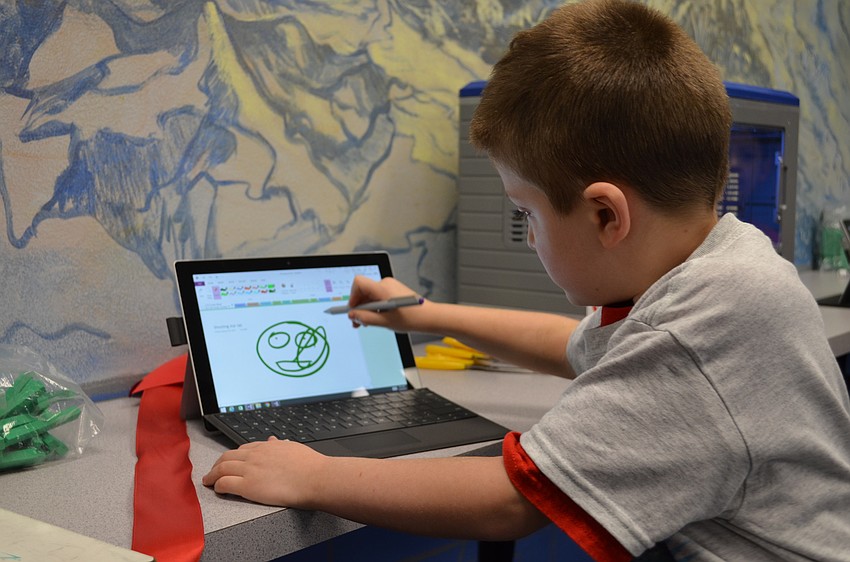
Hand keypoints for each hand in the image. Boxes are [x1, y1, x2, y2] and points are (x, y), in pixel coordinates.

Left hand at [202, 437, 326, 507]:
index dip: (233, 456)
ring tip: (209, 481)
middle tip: (213, 471)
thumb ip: (280, 445)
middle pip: (227, 457)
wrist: (315, 478)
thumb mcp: (293, 448)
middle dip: (217, 464)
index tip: (230, 461)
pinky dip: (218, 485)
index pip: (243, 449)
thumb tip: (274, 440)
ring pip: (222, 469)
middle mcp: (255, 456)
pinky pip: (225, 483)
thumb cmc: (310, 466)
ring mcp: (250, 470)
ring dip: (212, 474)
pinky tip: (217, 489)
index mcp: (267, 447)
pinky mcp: (248, 486)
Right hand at [347, 275, 427, 331]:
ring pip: (370, 294)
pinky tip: (378, 317)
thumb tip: (352, 315)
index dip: (352, 297)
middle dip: (359, 306)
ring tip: (369, 322)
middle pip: (363, 290)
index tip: (353, 310)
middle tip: (357, 322)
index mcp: (383, 289)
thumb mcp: (384, 322)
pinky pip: (377, 295)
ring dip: (367, 308)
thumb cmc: (411, 318)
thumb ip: (365, 318)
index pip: (358, 283)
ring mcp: (390, 285)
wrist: (428, 317)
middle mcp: (385, 284)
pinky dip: (374, 306)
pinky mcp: (393, 289)